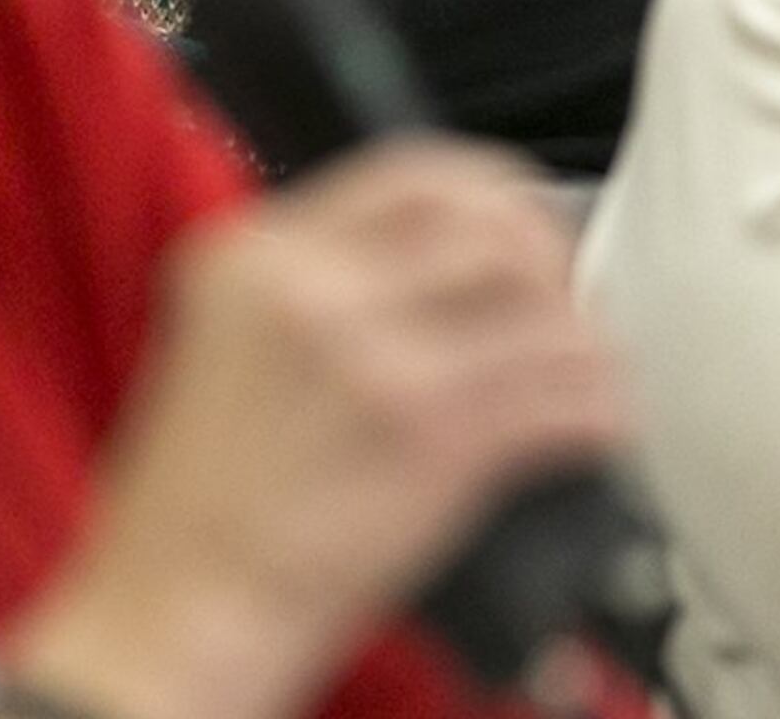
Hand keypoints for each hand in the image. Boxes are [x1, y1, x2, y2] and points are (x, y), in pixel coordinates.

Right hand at [7, 138, 625, 718]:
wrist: (180, 607)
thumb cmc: (200, 502)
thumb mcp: (222, 345)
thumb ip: (309, 289)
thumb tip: (429, 269)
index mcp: (255, 255)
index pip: (411, 171)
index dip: (491, 194)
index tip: (520, 227)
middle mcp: (314, 287)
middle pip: (488, 225)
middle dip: (549, 261)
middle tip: (562, 304)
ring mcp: (376, 357)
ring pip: (540, 306)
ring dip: (583, 341)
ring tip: (584, 373)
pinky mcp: (433, 436)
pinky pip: (561, 394)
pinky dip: (599, 409)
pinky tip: (594, 428)